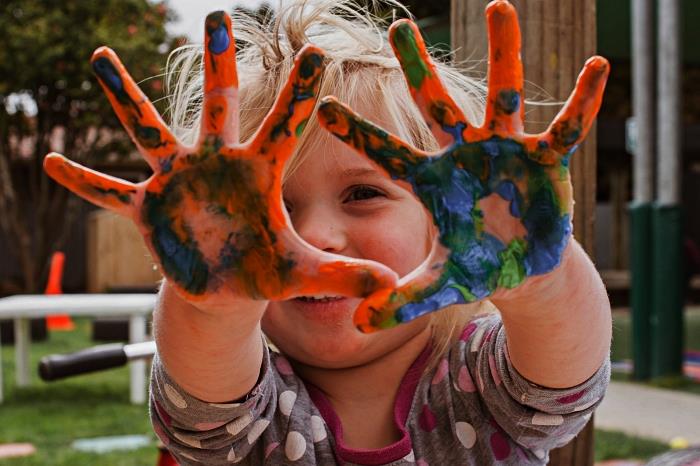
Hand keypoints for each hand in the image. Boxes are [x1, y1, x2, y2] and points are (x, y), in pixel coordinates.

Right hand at [44, 11, 396, 309]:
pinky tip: (49, 162)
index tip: (316, 52)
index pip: (284, 126)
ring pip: (149, 131)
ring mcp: (178, 182)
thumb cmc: (265, 270)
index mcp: (258, 174)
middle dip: (217, 64)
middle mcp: (216, 165)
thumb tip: (389, 285)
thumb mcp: (301, 273)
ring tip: (101, 57)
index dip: (299, 93)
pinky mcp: (148, 208)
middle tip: (218, 15)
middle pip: (217, 106)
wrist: (226, 286)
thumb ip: (341, 274)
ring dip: (125, 99)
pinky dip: (84, 181)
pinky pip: (110, 191)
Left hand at [318, 0, 608, 331]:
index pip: (387, 153)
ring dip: (504, 54)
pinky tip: (597, 67)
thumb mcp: (438, 285)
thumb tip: (356, 327)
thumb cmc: (476, 267)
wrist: (521, 267)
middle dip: (420, 68)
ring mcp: (504, 152)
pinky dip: (581, 101)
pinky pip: (564, 127)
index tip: (321, 105)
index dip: (357, 132)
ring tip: (499, 6)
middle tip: (401, 26)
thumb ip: (399, 301)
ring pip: (502, 96)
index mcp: (432, 181)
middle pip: (436, 106)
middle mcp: (464, 156)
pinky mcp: (544, 160)